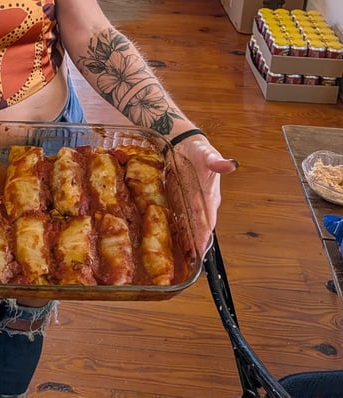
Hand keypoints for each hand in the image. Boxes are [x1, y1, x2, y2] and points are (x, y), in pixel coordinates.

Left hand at [174, 135, 237, 254]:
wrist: (186, 144)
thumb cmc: (199, 150)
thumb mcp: (207, 154)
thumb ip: (217, 162)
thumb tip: (231, 164)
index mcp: (210, 196)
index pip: (208, 219)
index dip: (204, 233)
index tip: (201, 248)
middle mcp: (202, 202)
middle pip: (199, 226)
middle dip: (195, 242)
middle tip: (191, 260)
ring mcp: (191, 202)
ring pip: (190, 224)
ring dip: (188, 239)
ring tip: (184, 256)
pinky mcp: (180, 199)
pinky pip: (180, 217)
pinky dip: (179, 229)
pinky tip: (175, 239)